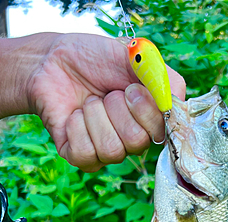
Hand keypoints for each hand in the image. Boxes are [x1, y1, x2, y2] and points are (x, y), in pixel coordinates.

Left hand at [0, 33, 184, 171]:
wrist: (54, 61)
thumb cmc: (96, 59)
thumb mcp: (134, 57)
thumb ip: (162, 76)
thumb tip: (174, 103)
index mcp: (151, 120)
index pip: (163, 132)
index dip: (145, 110)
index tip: (131, 89)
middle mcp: (133, 140)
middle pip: (137, 142)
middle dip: (117, 109)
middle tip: (107, 95)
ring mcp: (107, 152)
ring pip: (111, 150)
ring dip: (95, 117)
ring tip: (90, 103)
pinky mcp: (81, 157)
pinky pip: (85, 153)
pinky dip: (76, 127)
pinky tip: (74, 115)